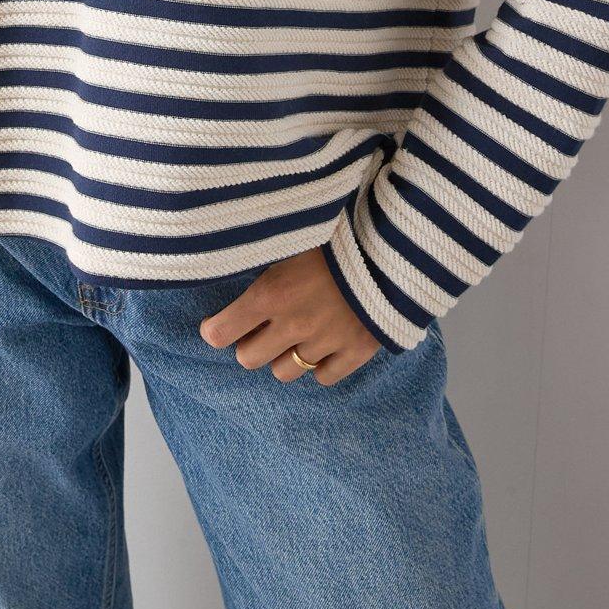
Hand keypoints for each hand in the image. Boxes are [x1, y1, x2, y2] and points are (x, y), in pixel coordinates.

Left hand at [198, 245, 382, 384]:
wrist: (393, 242)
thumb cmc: (336, 230)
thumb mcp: (290, 236)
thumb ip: (262, 254)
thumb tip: (229, 252)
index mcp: (271, 293)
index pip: (221, 332)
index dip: (215, 329)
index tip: (217, 325)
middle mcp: (293, 324)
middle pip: (249, 359)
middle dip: (249, 344)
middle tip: (259, 328)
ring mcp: (326, 342)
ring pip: (285, 372)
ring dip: (284, 355)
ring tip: (294, 335)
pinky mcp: (356, 351)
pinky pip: (325, 378)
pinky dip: (321, 364)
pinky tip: (324, 344)